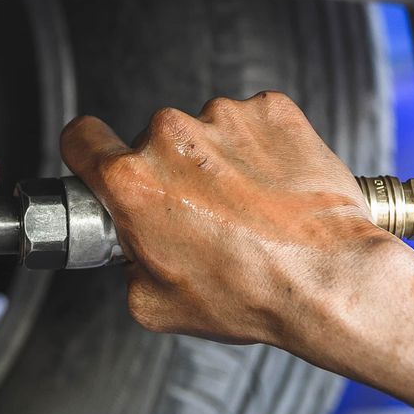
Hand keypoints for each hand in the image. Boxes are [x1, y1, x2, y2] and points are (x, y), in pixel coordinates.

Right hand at [61, 91, 401, 348]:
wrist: (332, 279)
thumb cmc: (252, 293)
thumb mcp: (155, 304)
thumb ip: (127, 262)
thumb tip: (134, 248)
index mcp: (133, 182)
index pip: (80, 138)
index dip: (88, 153)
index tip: (101, 160)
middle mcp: (171, 138)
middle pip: (152, 142)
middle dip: (171, 173)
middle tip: (205, 216)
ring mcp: (224, 117)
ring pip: (205, 132)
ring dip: (219, 160)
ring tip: (252, 206)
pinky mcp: (272, 109)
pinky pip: (252, 122)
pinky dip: (261, 147)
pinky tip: (276, 187)